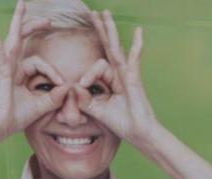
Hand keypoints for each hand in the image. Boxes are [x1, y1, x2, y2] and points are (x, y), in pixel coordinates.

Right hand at [0, 0, 70, 139]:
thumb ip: (54, 97)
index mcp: (20, 74)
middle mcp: (12, 67)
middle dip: (34, 26)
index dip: (53, 71)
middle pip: (22, 40)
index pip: (40, 63)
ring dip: (18, 20)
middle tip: (48, 18)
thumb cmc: (14, 118)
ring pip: (14, 39)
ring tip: (22, 3)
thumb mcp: (41, 106)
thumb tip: (69, 87)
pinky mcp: (1, 72)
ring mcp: (5, 67)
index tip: (61, 84)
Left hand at [74, 10, 158, 149]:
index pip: (94, 68)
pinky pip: (134, 61)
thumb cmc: (122, 123)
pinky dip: (136, 47)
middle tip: (93, 12)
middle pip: (107, 47)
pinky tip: (138, 32)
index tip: (80, 89)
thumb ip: (84, 100)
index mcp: (110, 80)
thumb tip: (72, 88)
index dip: (85, 77)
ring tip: (105, 13)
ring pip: (116, 48)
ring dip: (110, 30)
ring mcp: (128, 75)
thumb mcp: (97, 111)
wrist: (140, 133)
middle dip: (100, 29)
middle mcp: (119, 74)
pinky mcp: (135, 80)